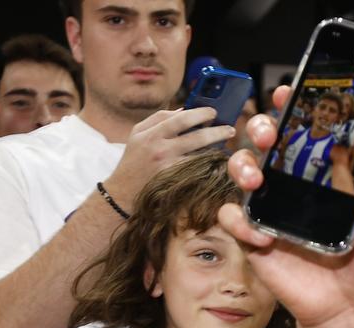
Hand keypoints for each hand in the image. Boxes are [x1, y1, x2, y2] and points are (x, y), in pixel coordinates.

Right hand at [104, 106, 235, 209]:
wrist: (123, 191)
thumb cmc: (133, 160)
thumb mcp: (138, 134)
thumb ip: (159, 118)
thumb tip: (184, 110)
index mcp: (151, 134)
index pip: (180, 119)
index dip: (200, 113)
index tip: (212, 112)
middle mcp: (160, 150)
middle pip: (197, 137)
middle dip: (217, 131)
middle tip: (229, 129)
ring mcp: (169, 168)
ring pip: (201, 155)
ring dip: (217, 148)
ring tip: (226, 144)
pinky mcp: (176, 182)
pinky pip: (198, 170)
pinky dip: (209, 164)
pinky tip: (217, 160)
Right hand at [218, 86, 353, 327]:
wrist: (347, 305)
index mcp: (321, 172)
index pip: (300, 129)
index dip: (289, 106)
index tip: (288, 92)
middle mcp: (292, 184)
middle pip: (264, 142)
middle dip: (260, 129)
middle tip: (269, 135)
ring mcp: (270, 209)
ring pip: (242, 171)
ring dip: (242, 166)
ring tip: (256, 180)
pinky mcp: (255, 238)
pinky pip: (234, 220)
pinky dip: (239, 223)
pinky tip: (261, 237)